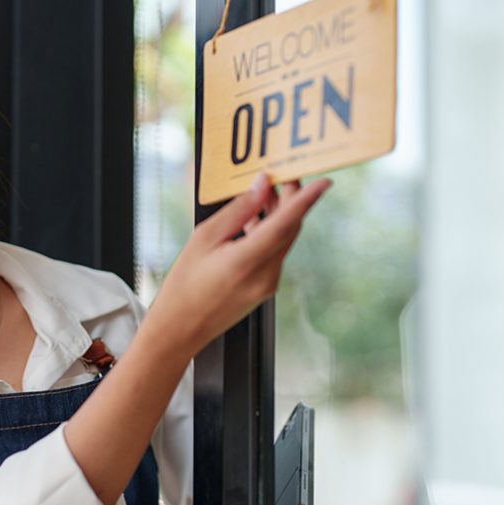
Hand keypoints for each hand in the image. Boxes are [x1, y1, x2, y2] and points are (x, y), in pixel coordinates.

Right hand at [149, 173, 330, 358]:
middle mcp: (265, 275)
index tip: (323, 181)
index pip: (286, 224)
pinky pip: (275, 254)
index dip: (306, 200)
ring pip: (284, 241)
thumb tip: (261, 186)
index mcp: (247, 260)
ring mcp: (268, 285)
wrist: (180, 328)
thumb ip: (237, 210)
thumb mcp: (204, 238)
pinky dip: (270, 234)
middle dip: (290, 200)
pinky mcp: (265, 289)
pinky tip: (253, 222)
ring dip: (279, 216)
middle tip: (282, 175)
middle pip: (289, 230)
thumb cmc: (184, 285)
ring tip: (262, 194)